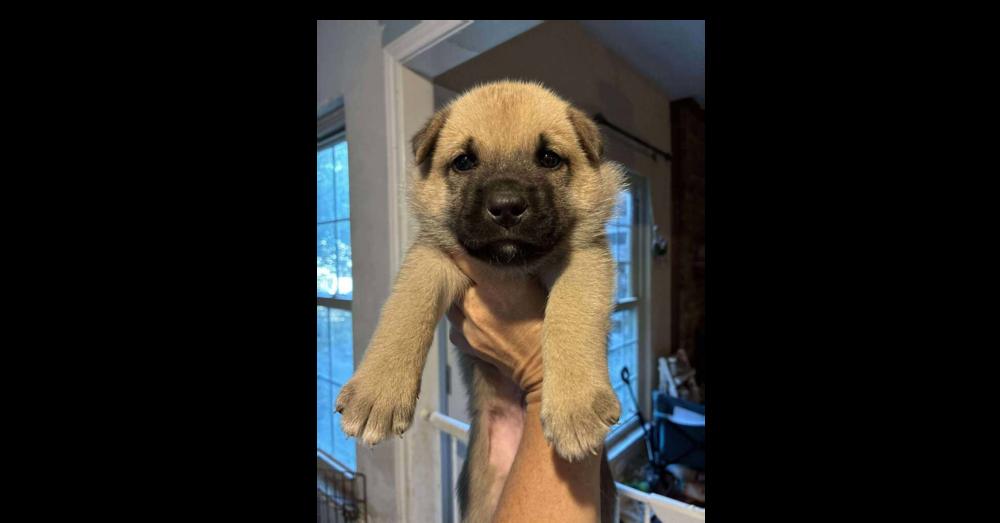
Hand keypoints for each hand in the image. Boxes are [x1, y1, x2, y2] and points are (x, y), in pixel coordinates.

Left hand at [446, 253, 546, 401]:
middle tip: (469, 274)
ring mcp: (466, 324)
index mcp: (493, 284)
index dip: (460, 250)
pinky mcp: (464, 342)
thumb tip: (496, 251)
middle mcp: (474, 303)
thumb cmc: (542, 320)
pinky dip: (460, 320)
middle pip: (454, 281)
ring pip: (451, 303)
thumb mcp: (532, 285)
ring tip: (472, 297)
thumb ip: (510, 268)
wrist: (538, 361)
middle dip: (460, 277)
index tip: (458, 245)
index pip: (463, 258)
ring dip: (458, 298)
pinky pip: (453, 324)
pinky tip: (473, 319)